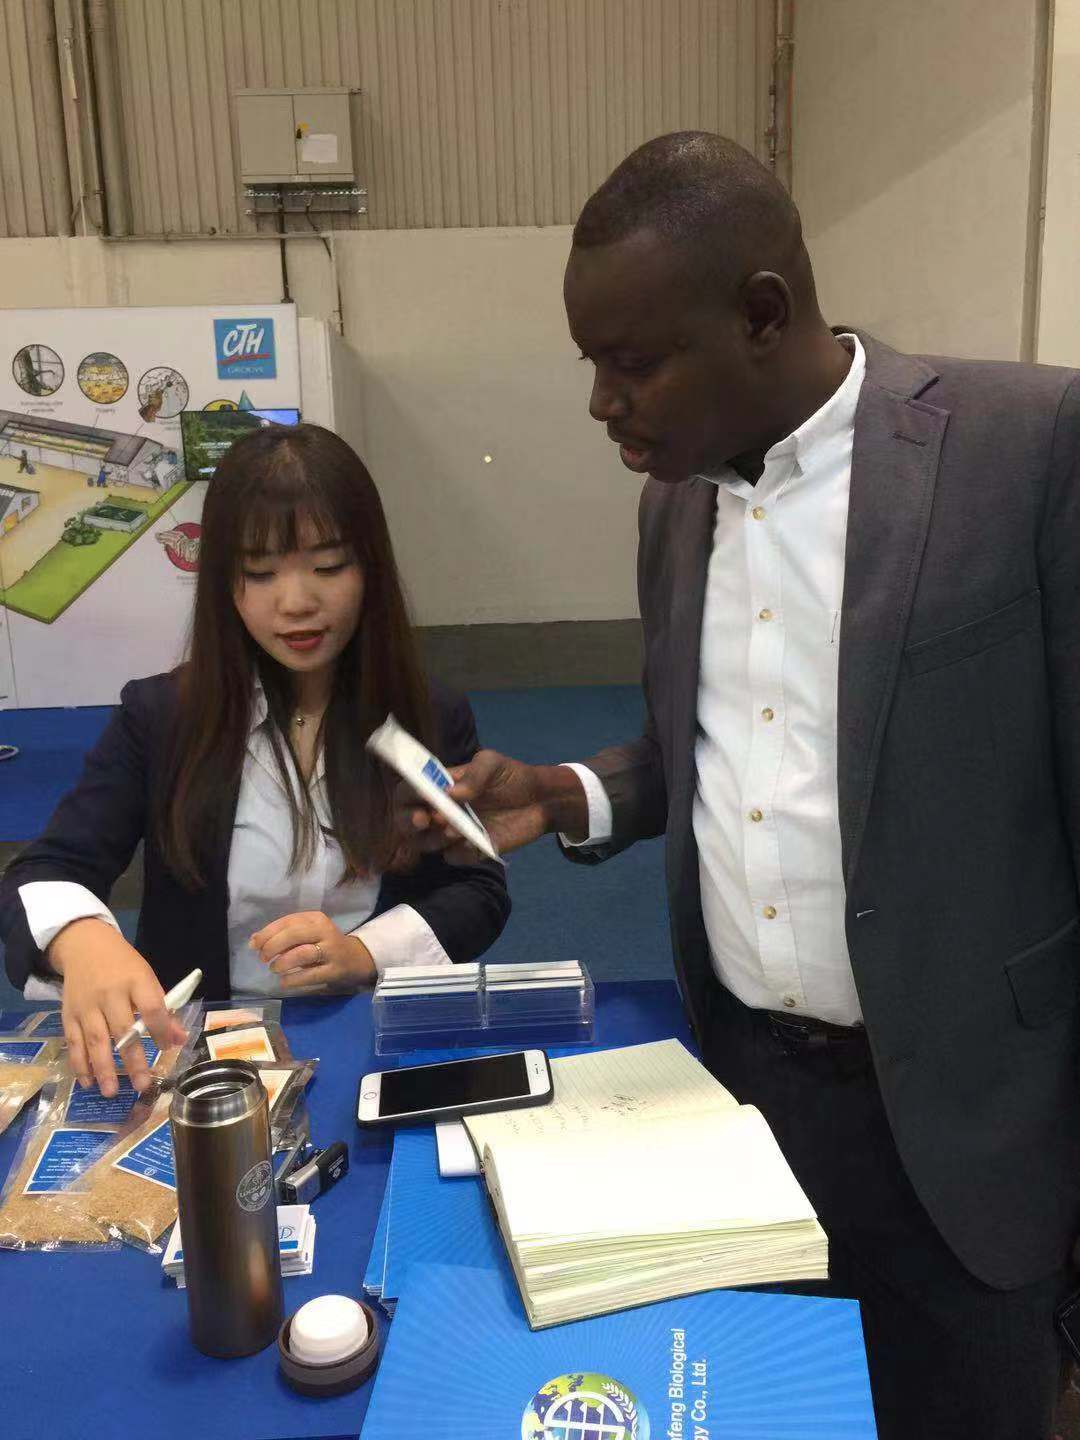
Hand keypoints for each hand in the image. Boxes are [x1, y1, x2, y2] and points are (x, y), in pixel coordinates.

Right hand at [47, 918, 187, 1097]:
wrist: (84, 945)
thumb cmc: (123, 966)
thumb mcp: (147, 978)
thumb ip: (163, 1008)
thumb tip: (179, 1040)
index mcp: (136, 980)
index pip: (151, 1007)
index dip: (160, 1030)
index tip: (167, 1049)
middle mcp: (110, 993)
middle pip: (122, 1029)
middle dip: (132, 1060)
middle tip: (142, 1085)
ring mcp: (87, 1005)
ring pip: (95, 1040)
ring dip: (103, 1069)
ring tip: (111, 1092)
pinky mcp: (68, 1014)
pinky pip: (73, 1042)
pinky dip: (79, 1063)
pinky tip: (87, 1082)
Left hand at [250, 911, 376, 991]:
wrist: (354, 958)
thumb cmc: (322, 943)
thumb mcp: (305, 933)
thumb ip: (281, 935)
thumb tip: (254, 941)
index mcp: (315, 918)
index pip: (287, 921)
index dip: (267, 933)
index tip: (254, 945)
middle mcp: (325, 931)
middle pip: (294, 934)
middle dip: (273, 946)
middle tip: (263, 958)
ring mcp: (331, 951)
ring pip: (303, 953)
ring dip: (283, 962)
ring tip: (274, 969)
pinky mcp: (334, 970)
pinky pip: (311, 975)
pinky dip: (294, 979)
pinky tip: (284, 981)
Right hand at [393, 750, 588, 864]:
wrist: (541, 800)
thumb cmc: (512, 777)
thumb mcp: (492, 764)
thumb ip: (473, 775)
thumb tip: (451, 794)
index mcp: (440, 787)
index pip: (408, 792)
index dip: (408, 796)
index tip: (422, 798)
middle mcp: (440, 810)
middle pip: (406, 822)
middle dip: (408, 822)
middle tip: (424, 820)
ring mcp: (453, 832)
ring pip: (426, 843)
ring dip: (435, 838)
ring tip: (456, 830)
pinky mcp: (470, 850)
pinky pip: (453, 857)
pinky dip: (460, 852)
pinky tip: (476, 843)